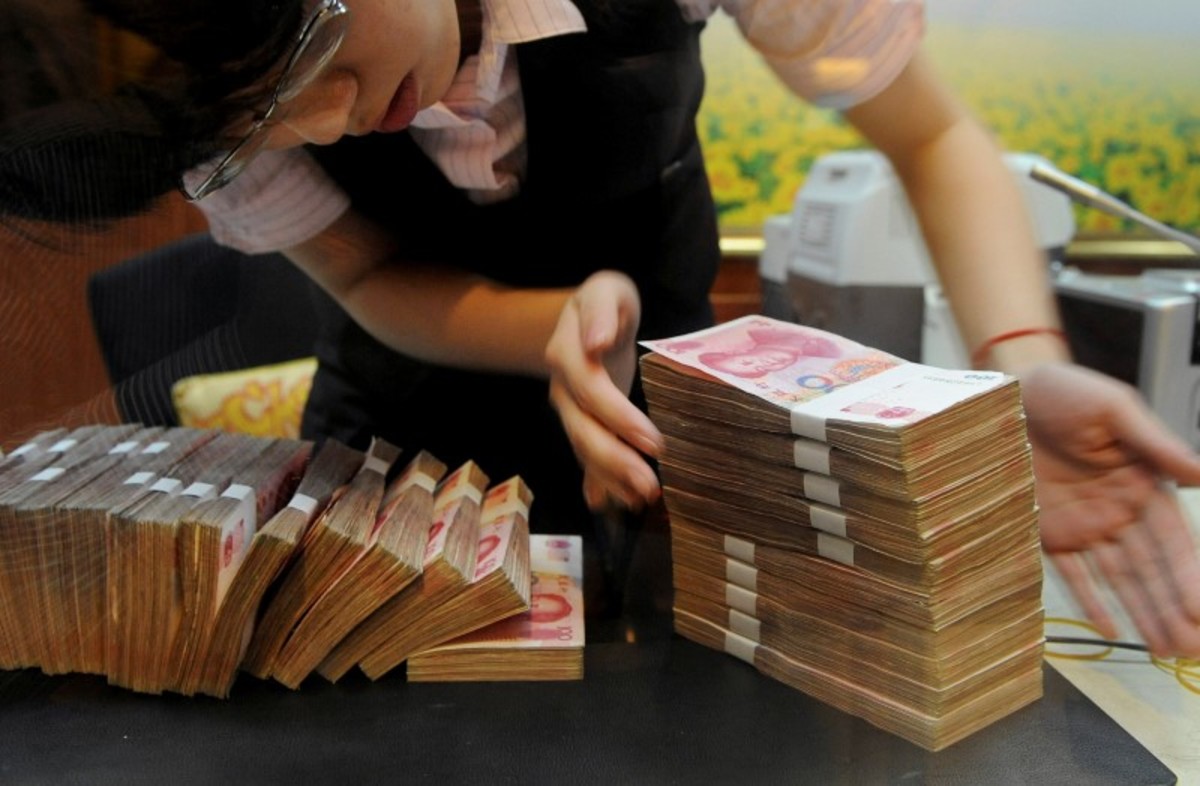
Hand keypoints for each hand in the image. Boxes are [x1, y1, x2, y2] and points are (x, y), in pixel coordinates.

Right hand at [545, 271, 663, 510]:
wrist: (587, 317)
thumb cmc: (606, 302)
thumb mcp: (605, 291)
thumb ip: (601, 312)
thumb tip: (595, 343)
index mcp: (568, 355)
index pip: (593, 392)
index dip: (620, 419)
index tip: (653, 441)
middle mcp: (563, 389)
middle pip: (585, 430)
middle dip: (615, 462)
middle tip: (650, 486)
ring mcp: (570, 411)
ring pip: (585, 449)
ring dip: (611, 479)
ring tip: (642, 500)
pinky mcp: (582, 425)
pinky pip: (586, 458)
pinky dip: (599, 484)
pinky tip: (615, 504)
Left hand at [1022, 362, 1199, 656]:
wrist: (1005, 391)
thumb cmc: (1064, 392)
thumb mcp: (1114, 408)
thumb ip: (1154, 443)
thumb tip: (1199, 474)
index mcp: (1145, 483)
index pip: (1174, 540)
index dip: (1188, 576)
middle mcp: (1119, 511)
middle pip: (1152, 568)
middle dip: (1173, 608)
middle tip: (1191, 648)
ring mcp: (1084, 524)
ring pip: (1119, 578)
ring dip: (1143, 614)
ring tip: (1167, 651)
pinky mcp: (1047, 530)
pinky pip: (1071, 573)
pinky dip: (1090, 602)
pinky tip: (1112, 633)